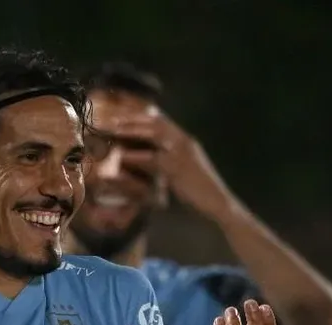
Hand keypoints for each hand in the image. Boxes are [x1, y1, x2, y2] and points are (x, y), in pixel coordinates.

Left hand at [116, 110, 233, 217]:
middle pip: (156, 121)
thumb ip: (170, 160)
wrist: (219, 203)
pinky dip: (137, 155)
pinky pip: (154, 158)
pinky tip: (123, 156)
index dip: (140, 115)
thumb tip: (152, 158)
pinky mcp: (178, 168)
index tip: (122, 115)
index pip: (161, 120)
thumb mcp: (185, 170)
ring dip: (132, 129)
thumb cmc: (201, 191)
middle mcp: (184, 142)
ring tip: (114, 130)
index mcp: (186, 141)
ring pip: (154, 133)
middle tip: (112, 118)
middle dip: (133, 118)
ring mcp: (182, 153)